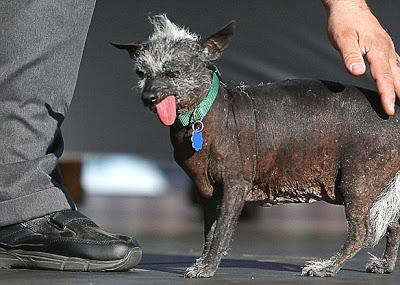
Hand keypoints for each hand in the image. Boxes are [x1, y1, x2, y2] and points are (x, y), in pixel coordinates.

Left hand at [323, 0, 399, 114]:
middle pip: (395, 76)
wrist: (348, 7)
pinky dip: (398, 76)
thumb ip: (350, 56)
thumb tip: (357, 73)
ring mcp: (387, 48)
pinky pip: (395, 65)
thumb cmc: (343, 22)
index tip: (389, 109)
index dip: (387, 94)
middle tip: (397, 110)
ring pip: (398, 71)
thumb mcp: (342, 39)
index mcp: (377, 49)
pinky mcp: (383, 47)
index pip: (383, 77)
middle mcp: (386, 49)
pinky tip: (398, 81)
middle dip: (398, 94)